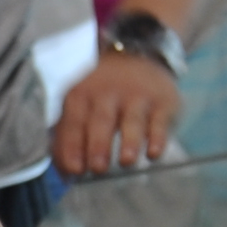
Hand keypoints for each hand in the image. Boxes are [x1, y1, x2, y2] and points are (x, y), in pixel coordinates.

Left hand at [49, 53, 184, 176]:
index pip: (73, 122)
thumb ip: (67, 136)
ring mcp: (136, 96)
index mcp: (81, 95)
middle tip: (98, 168)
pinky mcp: (162, 101)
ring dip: (129, 141)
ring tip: (125, 161)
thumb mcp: (80, 103)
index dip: (72, 145)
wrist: (139, 53)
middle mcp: (108, 93)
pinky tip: (153, 153)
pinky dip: (157, 137)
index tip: (74, 169)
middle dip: (98, 145)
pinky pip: (159, 121)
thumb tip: (63, 173)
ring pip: (131, 120)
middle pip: (101, 120)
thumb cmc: (102, 92)